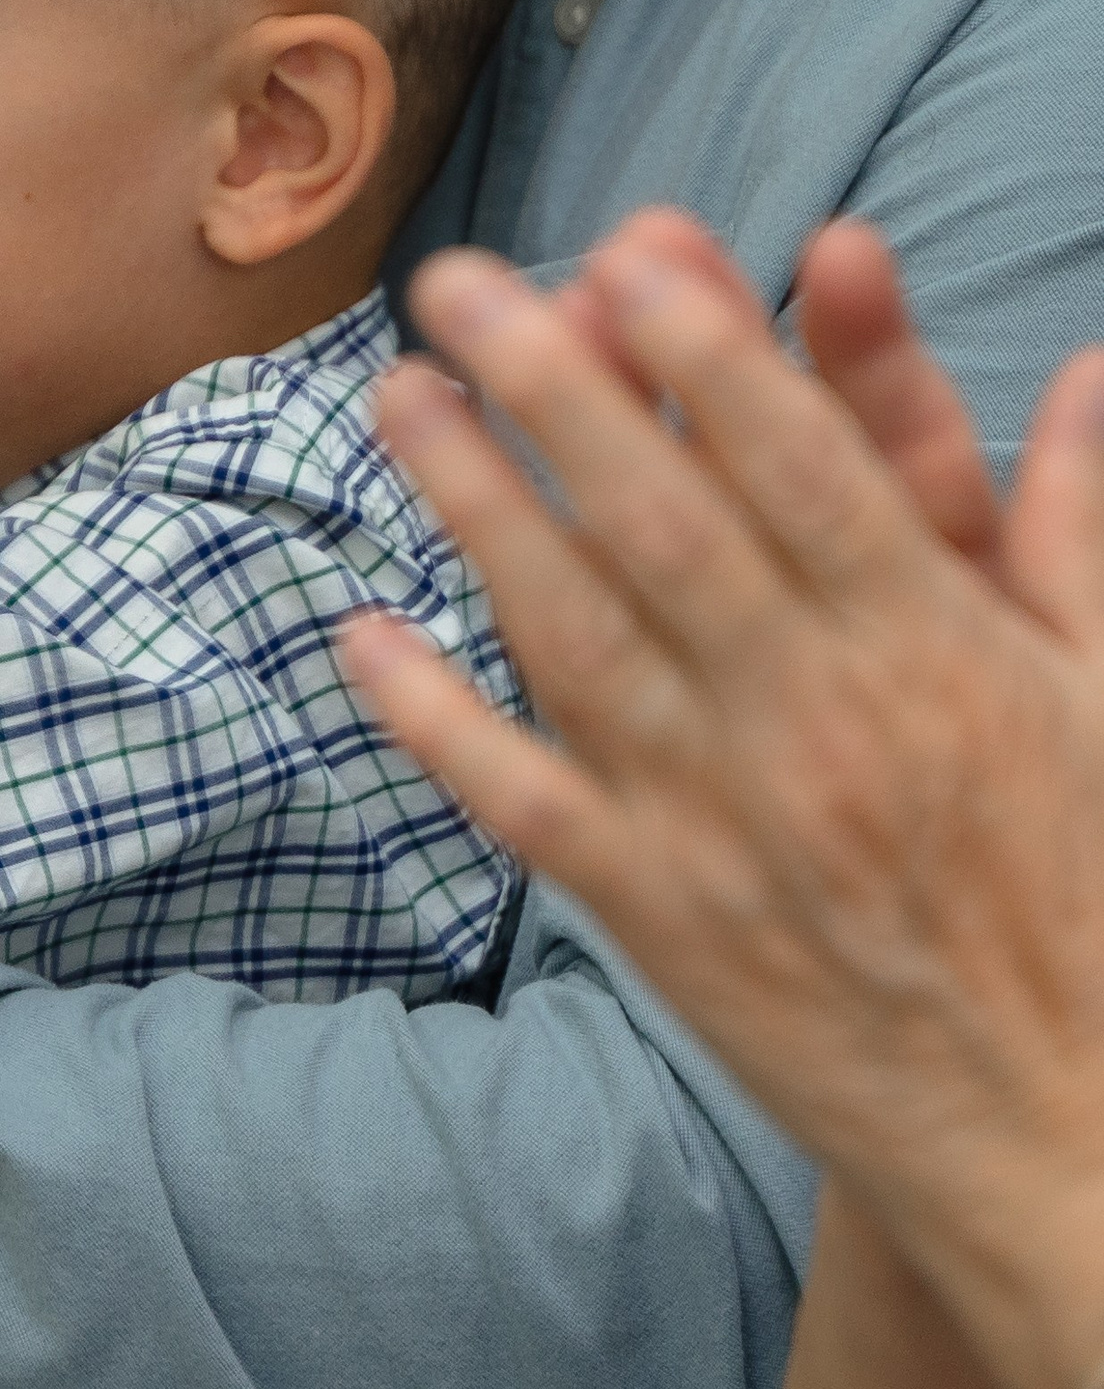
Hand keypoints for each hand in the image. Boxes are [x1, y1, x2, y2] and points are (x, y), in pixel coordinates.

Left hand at [337, 209, 1103, 1388]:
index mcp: (934, 651)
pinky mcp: (657, 915)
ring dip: (472, 510)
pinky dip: (436, 719)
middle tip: (458, 283)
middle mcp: (817, 719)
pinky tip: (358, 636)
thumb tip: (1088, 377)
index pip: (806, 467)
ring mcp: (723, 819)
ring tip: (395, 397)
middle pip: (664, 522)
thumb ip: (1078, 536)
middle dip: (554, 390)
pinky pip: (526, 801)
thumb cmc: (1092, 897)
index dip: (711, 352)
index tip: (628, 251)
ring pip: (575, 636)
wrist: (1058, 1136)